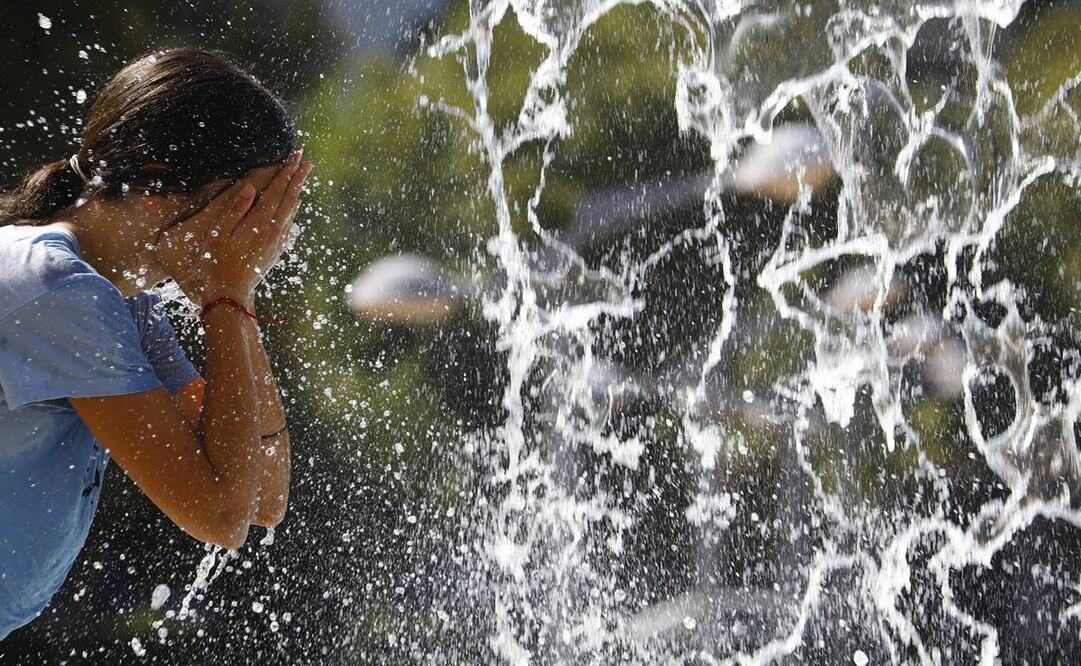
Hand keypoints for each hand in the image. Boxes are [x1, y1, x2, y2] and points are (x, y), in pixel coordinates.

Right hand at [155, 155, 311, 305]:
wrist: (230, 295)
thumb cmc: (216, 264)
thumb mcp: (218, 235)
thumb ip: (234, 210)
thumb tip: (250, 189)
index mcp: (258, 224)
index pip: (276, 192)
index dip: (285, 174)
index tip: (294, 159)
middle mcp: (272, 232)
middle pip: (289, 199)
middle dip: (297, 179)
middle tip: (306, 162)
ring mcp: (276, 243)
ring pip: (290, 213)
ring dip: (296, 194)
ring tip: (301, 180)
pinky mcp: (275, 252)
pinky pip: (287, 227)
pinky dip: (291, 213)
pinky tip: (291, 211)